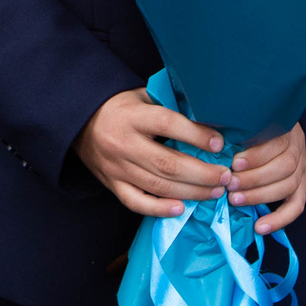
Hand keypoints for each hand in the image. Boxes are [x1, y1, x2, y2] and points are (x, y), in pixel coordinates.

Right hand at [73, 87, 230, 217]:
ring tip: (215, 191)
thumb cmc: (120, 107)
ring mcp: (117, 168)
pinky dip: (160, 209)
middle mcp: (124, 143)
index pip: (168, 125)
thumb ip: (169, 106)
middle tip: (226, 176)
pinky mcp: (112, 184)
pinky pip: (136, 203)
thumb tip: (209, 118)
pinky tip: (182, 209)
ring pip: (158, 186)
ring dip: (191, 192)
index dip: (196, 135)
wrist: (80, 122)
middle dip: (202, 173)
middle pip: (167, 163)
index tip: (219, 143)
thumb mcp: (142, 96)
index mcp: (133, 116)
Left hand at [229, 123, 305, 235]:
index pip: (277, 143)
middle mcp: (297, 149)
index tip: (234, 164)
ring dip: (260, 196)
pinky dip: (279, 220)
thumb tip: (213, 139)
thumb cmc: (252, 125)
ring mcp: (301, 170)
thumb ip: (234, 128)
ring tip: (235, 200)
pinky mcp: (301, 188)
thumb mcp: (246, 120)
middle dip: (254, 179)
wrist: (275, 125)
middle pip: (284, 167)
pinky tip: (259, 227)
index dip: (256, 156)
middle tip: (230, 185)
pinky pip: (296, 207)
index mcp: (284, 129)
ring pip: (288, 186)